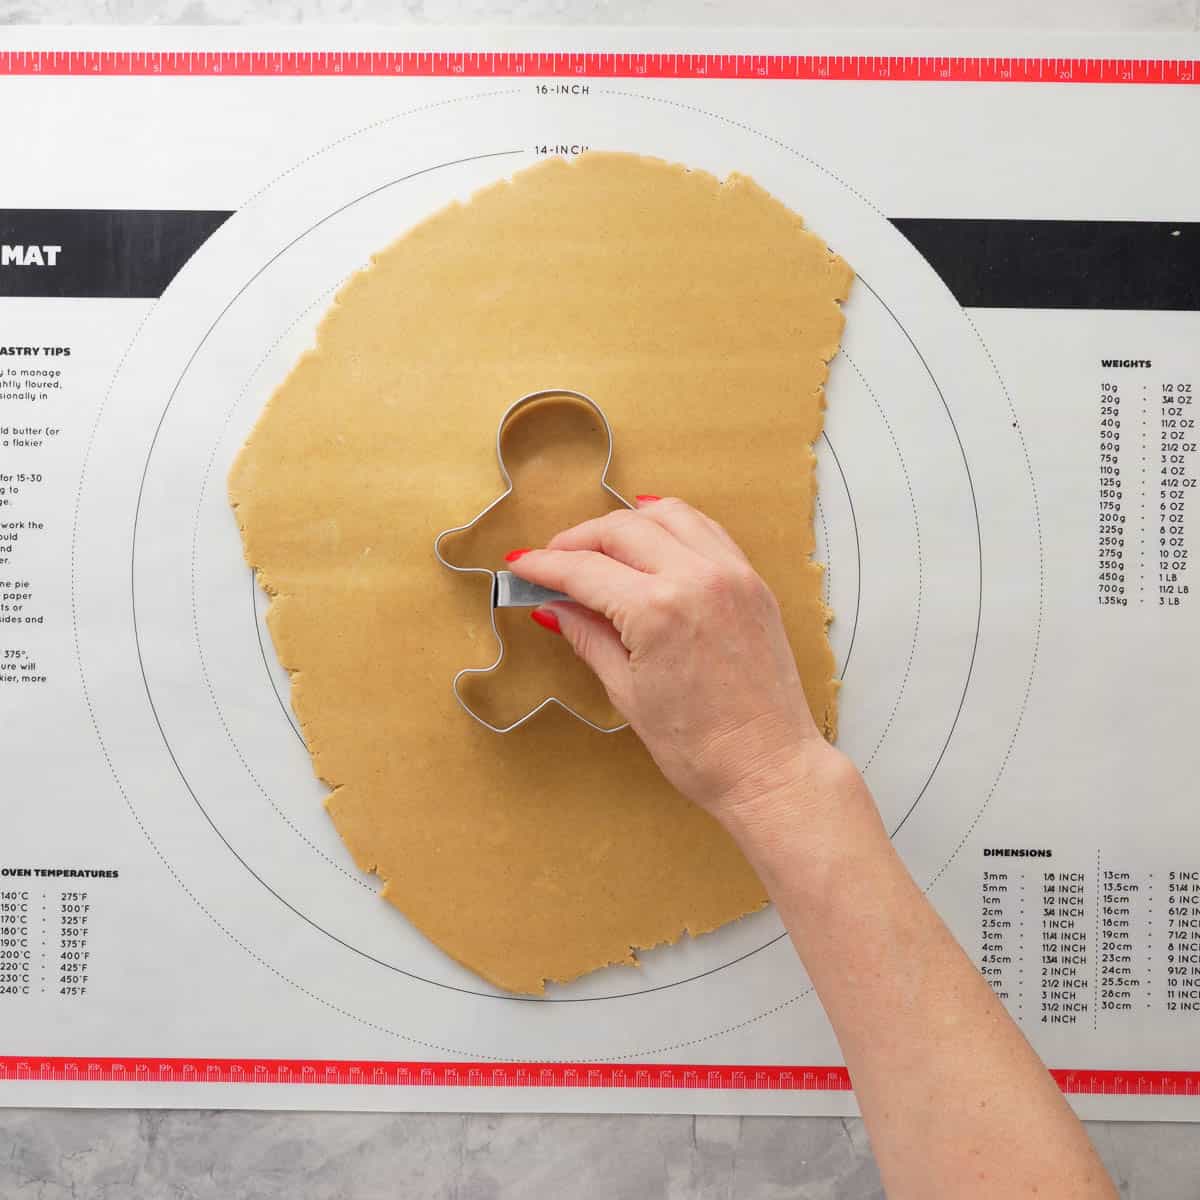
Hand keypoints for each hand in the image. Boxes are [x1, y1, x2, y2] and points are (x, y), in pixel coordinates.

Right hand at [508, 497, 834, 822]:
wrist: (769, 767)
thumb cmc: (700, 748)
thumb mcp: (628, 693)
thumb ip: (589, 638)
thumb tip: (554, 608)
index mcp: (658, 611)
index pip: (585, 570)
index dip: (544, 566)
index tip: (522, 565)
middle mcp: (697, 578)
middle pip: (622, 530)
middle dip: (578, 540)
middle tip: (552, 560)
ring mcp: (731, 575)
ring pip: (668, 515)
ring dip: (626, 522)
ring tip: (599, 546)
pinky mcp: (753, 583)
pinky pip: (707, 530)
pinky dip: (673, 525)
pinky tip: (653, 537)